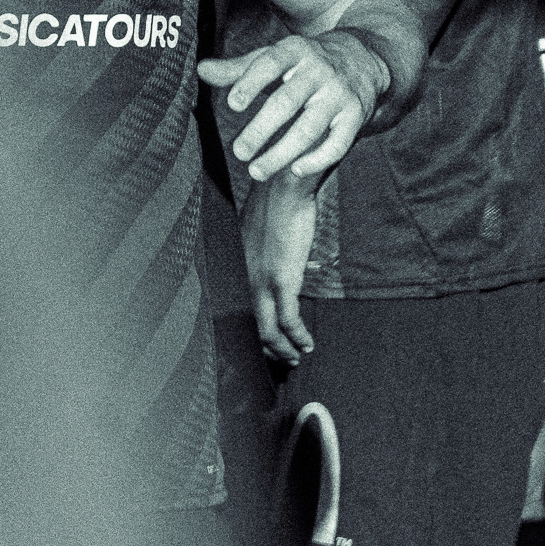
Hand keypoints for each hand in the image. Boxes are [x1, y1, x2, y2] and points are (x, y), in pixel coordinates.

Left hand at [198, 34, 366, 182]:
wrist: (362, 60)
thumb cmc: (303, 64)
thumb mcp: (274, 59)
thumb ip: (238, 69)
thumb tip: (200, 70)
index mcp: (295, 50)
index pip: (270, 63)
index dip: (251, 82)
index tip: (232, 104)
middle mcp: (319, 70)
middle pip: (287, 101)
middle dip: (261, 129)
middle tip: (238, 152)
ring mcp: (339, 94)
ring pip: (309, 128)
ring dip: (281, 153)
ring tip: (255, 171)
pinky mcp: (356, 116)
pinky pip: (338, 143)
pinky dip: (318, 158)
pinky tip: (295, 170)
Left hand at [239, 169, 317, 364]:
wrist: (284, 187)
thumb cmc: (275, 205)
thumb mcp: (260, 234)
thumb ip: (262, 255)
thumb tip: (277, 268)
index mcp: (237, 268)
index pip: (238, 313)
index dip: (251, 334)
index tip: (266, 345)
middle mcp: (243, 278)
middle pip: (250, 328)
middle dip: (268, 350)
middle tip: (283, 359)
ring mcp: (261, 280)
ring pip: (267, 332)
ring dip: (283, 349)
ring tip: (297, 356)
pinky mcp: (281, 278)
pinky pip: (288, 320)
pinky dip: (298, 336)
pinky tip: (307, 342)